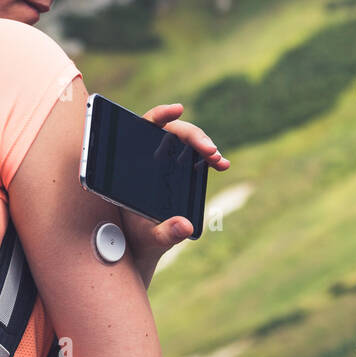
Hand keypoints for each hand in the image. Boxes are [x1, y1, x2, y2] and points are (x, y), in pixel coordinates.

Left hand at [118, 104, 229, 280]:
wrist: (144, 245)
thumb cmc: (138, 238)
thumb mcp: (150, 237)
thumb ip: (165, 233)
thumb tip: (185, 226)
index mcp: (133, 165)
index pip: (144, 128)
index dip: (160, 115)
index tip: (177, 110)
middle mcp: (150, 158)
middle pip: (172, 134)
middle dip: (194, 137)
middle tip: (210, 151)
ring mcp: (166, 163)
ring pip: (186, 144)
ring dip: (204, 146)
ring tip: (217, 160)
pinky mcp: (179, 171)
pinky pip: (195, 158)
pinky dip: (210, 159)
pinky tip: (222, 164)